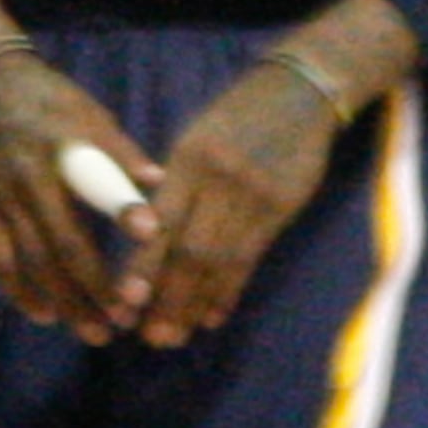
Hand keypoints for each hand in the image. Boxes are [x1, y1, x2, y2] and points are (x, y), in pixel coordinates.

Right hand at [0, 41, 164, 338]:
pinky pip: (1, 260)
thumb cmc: (50, 100)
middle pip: (65, 242)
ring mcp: (4, 198)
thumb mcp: (90, 112)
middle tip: (123, 320)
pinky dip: (21, 292)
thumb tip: (159, 181)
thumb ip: (120, 150)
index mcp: (67, 146)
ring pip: (34, 261)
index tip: (152, 236)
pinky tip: (45, 315)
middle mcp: (33, 176)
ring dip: (64, 301)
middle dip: (95, 286)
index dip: (124, 207)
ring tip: (93, 330)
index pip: (99, 180)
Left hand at [120, 52, 350, 347]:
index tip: (125, 304)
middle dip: (168, 299)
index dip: (143, 266)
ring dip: (196, 303)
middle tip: (151, 337)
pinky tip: (214, 316)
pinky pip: (250, 257)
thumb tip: (147, 239)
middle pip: (190, 250)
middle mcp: (220, 178)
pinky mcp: (283, 205)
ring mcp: (255, 194)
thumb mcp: (197, 137)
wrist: (302, 89)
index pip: (161, 221)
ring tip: (177, 336)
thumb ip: (175, 184)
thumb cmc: (238, 114)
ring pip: (220, 260)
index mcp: (190, 157)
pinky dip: (230, 290)